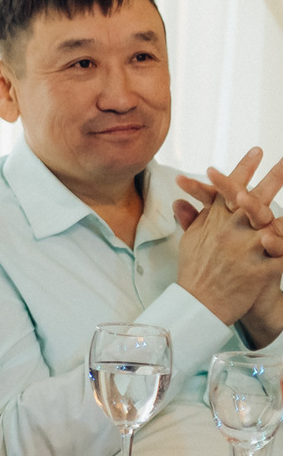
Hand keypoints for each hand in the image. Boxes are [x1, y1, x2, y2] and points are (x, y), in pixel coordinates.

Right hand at [169, 149, 282, 325]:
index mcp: (214, 222)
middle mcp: (230, 231)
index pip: (229, 188)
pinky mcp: (259, 270)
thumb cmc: (194, 271)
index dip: (244, 168)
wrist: (198, 304)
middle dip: (274, 177)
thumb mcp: (190, 241)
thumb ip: (193, 219)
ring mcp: (245, 250)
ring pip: (274, 224)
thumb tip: (182, 200)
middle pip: (255, 198)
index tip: (257, 150)